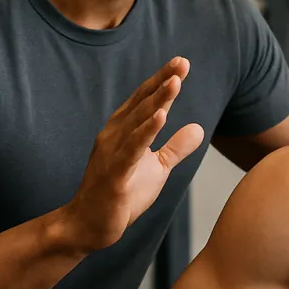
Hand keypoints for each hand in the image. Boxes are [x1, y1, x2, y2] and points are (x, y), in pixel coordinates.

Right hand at [56, 57, 205, 253]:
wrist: (89, 225)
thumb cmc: (121, 195)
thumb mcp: (156, 168)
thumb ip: (176, 148)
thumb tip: (199, 127)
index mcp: (123, 131)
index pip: (145, 100)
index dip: (163, 80)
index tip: (182, 63)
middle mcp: (114, 135)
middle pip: (142, 104)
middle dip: (163, 82)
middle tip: (182, 62)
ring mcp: (112, 153)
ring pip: (137, 122)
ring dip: (157, 101)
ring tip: (175, 82)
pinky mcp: (114, 174)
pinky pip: (131, 150)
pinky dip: (146, 132)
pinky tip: (161, 117)